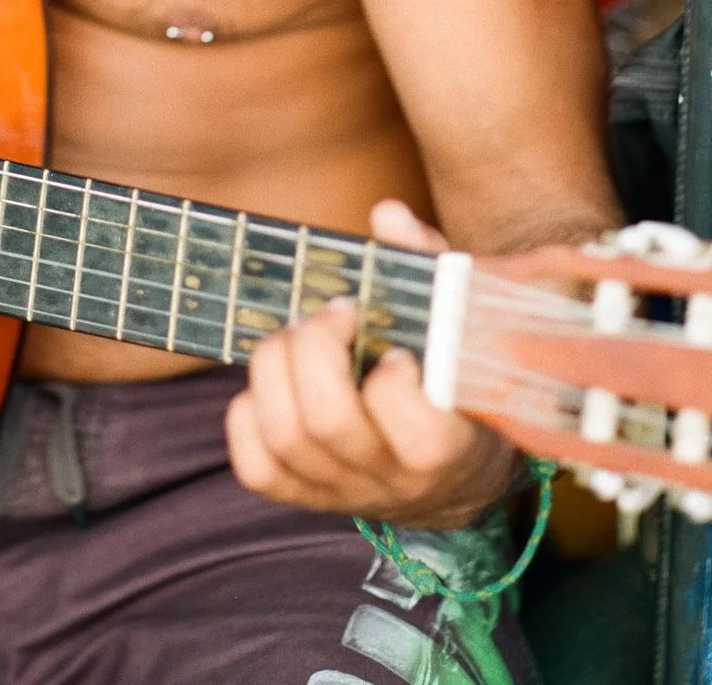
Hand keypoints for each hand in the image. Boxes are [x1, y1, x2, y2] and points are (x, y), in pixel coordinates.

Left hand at [226, 200, 523, 527]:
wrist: (455, 476)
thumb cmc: (457, 381)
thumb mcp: (463, 328)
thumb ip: (431, 267)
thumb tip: (387, 215)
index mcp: (449, 448)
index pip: (418, 432)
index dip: (395, 381)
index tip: (397, 347)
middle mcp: (393, 481)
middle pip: (327, 423)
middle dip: (316, 349)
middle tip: (335, 315)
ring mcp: (343, 492)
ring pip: (284, 437)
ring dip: (276, 368)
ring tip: (300, 336)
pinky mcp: (303, 496)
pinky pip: (255, 465)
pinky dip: (248, 413)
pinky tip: (276, 382)